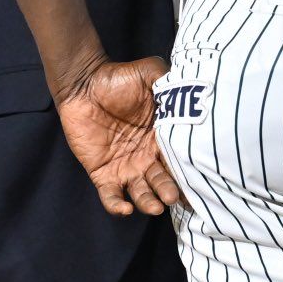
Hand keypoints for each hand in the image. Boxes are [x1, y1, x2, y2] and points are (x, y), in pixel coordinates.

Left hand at [55, 57, 180, 216]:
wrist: (83, 84)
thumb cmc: (118, 78)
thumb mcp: (150, 72)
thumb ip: (170, 80)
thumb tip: (193, 86)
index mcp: (161, 139)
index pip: (178, 161)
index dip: (188, 173)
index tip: (199, 182)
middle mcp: (147, 158)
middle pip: (162, 182)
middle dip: (170, 191)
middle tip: (174, 196)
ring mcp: (125, 168)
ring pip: (141, 193)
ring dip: (149, 202)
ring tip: (155, 206)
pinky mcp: (102, 174)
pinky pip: (111, 196)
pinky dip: (117, 206)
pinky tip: (125, 209)